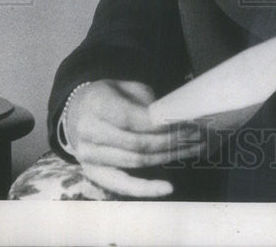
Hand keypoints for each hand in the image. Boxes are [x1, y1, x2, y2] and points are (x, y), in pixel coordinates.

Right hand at [62, 80, 208, 198]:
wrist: (77, 112)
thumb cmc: (110, 96)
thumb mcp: (126, 87)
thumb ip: (147, 102)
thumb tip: (176, 119)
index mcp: (96, 103)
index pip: (132, 118)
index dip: (161, 123)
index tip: (187, 122)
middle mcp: (88, 132)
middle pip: (137, 143)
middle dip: (171, 140)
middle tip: (197, 134)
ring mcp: (88, 156)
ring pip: (136, 162)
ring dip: (168, 157)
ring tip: (194, 149)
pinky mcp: (94, 173)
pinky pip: (122, 185)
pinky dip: (145, 188)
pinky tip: (168, 187)